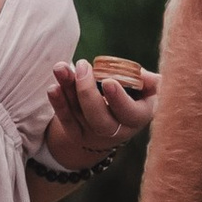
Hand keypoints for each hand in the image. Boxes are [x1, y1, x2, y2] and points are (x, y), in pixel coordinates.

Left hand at [40, 58, 155, 172]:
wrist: (114, 121)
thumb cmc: (132, 96)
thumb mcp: (145, 90)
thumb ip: (148, 81)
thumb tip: (148, 78)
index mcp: (137, 117)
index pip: (130, 114)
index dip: (119, 100)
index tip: (108, 81)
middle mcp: (117, 131)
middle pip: (100, 120)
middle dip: (88, 93)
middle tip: (83, 67)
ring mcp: (94, 135)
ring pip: (79, 116)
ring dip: (68, 91)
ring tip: (61, 68)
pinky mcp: (76, 133)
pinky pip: (65, 121)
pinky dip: (58, 104)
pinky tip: (53, 87)